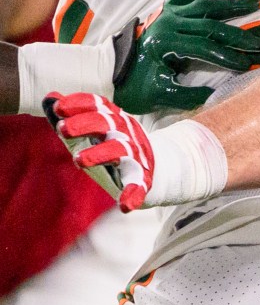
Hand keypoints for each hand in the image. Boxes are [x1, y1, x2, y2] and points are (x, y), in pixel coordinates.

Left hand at [48, 93, 226, 210]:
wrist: (162, 168)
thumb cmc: (118, 147)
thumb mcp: (97, 128)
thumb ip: (73, 115)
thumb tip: (50, 99)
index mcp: (114, 119)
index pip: (98, 105)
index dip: (79, 104)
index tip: (59, 108)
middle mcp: (126, 133)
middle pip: (106, 123)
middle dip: (84, 124)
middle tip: (63, 129)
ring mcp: (136, 155)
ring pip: (119, 150)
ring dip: (99, 154)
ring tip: (78, 160)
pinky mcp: (143, 178)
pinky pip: (139, 185)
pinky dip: (133, 194)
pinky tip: (125, 205)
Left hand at [115, 0, 259, 114]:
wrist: (107, 71)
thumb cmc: (134, 87)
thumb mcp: (162, 96)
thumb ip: (191, 95)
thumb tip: (219, 94)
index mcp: (166, 44)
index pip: (206, 48)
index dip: (229, 57)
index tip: (249, 64)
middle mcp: (168, 24)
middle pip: (211, 26)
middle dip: (238, 36)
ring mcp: (166, 14)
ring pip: (204, 6)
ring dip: (230, 6)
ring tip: (253, 6)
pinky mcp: (165, 10)